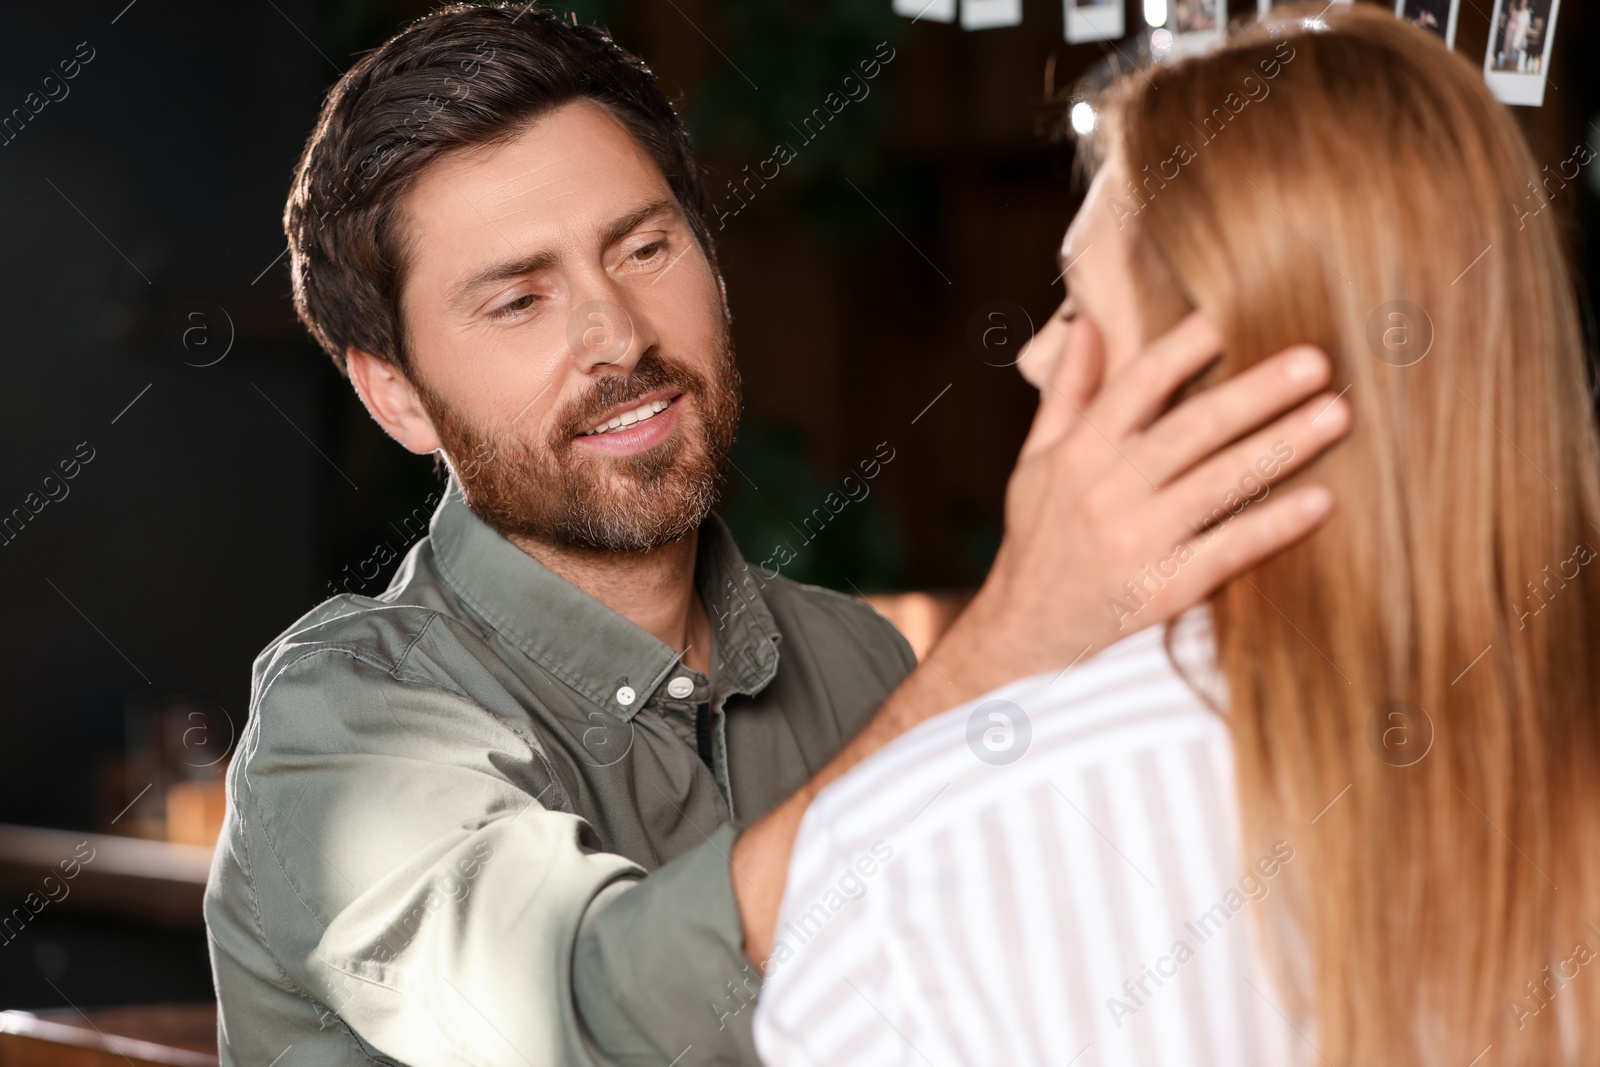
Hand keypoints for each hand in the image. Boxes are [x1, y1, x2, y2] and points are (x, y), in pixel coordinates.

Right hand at [940, 307, 1350, 685]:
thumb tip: (1090, 325)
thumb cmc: (1039, 535)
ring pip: (1218, 484)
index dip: (1184, 347)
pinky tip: (1321, 503)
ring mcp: (1136, 543)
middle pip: (1192, 428)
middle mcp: (1105, 491)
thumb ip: (1068, 393)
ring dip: (1281, 447)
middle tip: (1316, 360)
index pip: (1137, 384)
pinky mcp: (1162, 591)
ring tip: (1335, 416)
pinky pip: (1227, 551)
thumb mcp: (1036, 459)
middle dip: (1257, 391)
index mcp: (1079, 452)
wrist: (1023, 631)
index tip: (1231, 314)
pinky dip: (1274, 527)